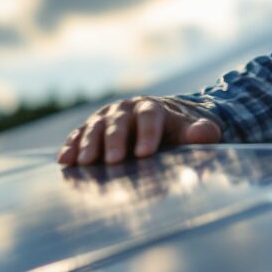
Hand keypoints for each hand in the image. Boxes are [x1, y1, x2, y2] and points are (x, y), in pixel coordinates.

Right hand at [57, 96, 221, 165]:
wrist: (160, 118)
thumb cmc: (178, 128)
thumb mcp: (193, 129)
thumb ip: (200, 132)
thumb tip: (206, 134)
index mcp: (152, 107)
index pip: (149, 118)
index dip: (148, 134)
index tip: (146, 154)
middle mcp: (126, 109)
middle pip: (118, 123)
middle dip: (115, 141)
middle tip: (115, 161)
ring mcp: (106, 117)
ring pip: (95, 128)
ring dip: (89, 145)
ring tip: (84, 163)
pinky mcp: (91, 128)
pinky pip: (79, 136)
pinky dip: (71, 146)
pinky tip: (65, 161)